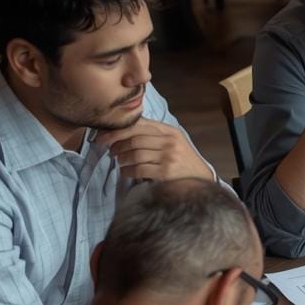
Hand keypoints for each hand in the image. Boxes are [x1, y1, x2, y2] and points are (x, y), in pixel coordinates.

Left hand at [96, 118, 213, 181]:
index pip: (138, 125)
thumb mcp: (172, 142)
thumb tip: (122, 131)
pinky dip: (127, 171)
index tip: (103, 136)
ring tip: (120, 162)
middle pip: (134, 139)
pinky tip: (125, 172)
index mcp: (170, 131)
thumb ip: (153, 135)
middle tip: (111, 151)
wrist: (201, 179)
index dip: (117, 130)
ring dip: (122, 159)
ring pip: (135, 154)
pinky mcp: (166, 172)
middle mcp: (170, 141)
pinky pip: (139, 169)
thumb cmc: (182, 161)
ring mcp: (169, 157)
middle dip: (117, 145)